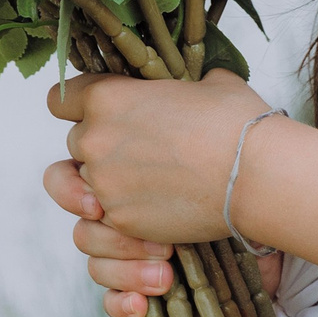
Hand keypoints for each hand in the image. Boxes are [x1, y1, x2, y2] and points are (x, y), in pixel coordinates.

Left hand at [44, 69, 274, 316]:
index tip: (98, 112)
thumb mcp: (208, 84)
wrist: (256, 173)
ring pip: (81, 195)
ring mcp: (104, 186)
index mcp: (107, 98)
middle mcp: (94, 141)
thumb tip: (190, 88)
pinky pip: (104, 231)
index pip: (61, 99)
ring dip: (105, 195)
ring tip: (140, 196)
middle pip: (74, 145)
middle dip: (100, 150)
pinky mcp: (122, 223)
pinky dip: (125, 232)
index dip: (78, 105)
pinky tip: (156, 227)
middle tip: (137, 154)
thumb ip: (179, 87)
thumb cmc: (236, 120)